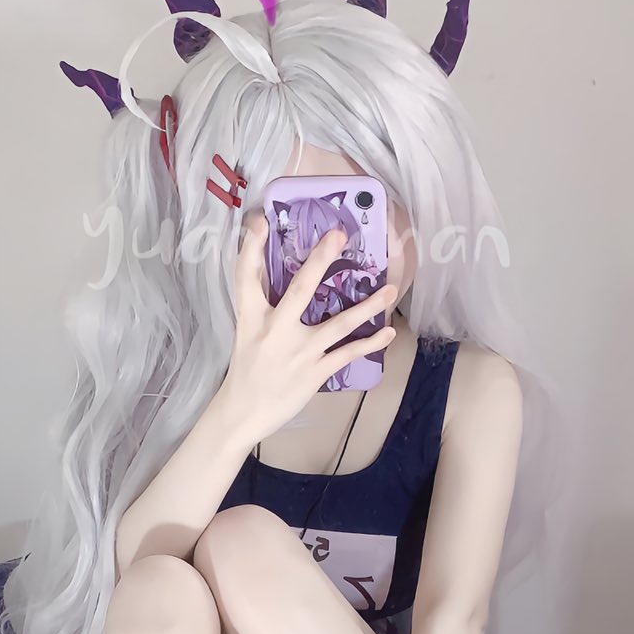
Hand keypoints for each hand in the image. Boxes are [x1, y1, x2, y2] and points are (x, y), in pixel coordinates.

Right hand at [218, 215, 396, 440]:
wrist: (243, 411)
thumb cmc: (247, 368)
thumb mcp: (246, 331)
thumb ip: (261, 303)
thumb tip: (277, 273)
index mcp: (252, 317)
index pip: (247, 276)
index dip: (251, 247)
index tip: (259, 221)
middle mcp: (275, 330)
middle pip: (300, 289)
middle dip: (319, 260)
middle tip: (338, 235)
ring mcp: (298, 352)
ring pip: (338, 324)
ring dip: (367, 307)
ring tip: (390, 290)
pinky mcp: (315, 372)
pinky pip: (347, 353)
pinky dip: (370, 343)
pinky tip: (389, 332)